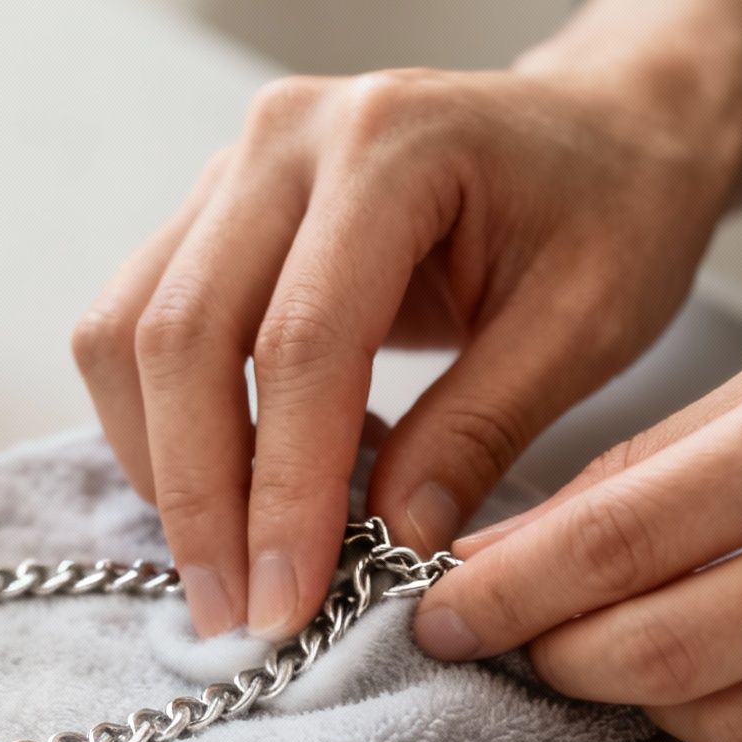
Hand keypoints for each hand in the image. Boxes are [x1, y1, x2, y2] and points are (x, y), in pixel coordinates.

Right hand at [71, 64, 741, 638]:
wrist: (602, 125)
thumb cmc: (613, 209)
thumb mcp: (589, 324)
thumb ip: (480, 430)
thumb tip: (388, 545)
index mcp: (392, 145)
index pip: (301, 341)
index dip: (283, 487)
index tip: (288, 604)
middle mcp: (287, 139)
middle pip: (183, 335)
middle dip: (199, 496)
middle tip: (236, 616)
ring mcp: (235, 168)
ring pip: (129, 331)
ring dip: (159, 464)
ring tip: (222, 569)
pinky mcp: (212, 210)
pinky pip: (137, 323)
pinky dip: (161, 423)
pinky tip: (229, 491)